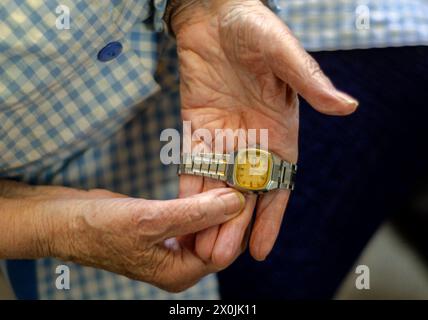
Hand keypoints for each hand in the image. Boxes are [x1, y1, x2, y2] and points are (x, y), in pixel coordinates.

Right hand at [0, 180, 244, 291]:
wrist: (63, 220)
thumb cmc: (99, 227)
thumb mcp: (150, 220)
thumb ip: (195, 213)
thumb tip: (236, 202)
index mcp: (179, 272)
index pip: (223, 251)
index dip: (235, 223)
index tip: (245, 191)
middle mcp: (179, 263)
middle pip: (217, 237)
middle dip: (228, 211)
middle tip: (240, 179)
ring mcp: (172, 246)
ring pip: (205, 224)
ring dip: (215, 203)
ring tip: (229, 176)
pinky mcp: (164, 228)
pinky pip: (191, 214)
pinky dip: (199, 200)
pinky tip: (208, 180)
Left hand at [172, 0, 357, 262]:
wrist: (214, 15)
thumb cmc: (255, 29)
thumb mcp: (284, 56)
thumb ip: (310, 83)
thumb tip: (347, 106)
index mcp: (280, 133)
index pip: (277, 186)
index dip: (270, 218)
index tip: (260, 250)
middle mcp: (252, 144)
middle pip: (244, 195)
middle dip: (233, 228)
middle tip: (220, 258)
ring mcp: (222, 139)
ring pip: (216, 188)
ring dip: (208, 218)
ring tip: (199, 249)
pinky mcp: (195, 131)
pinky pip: (192, 167)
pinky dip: (188, 192)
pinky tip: (181, 216)